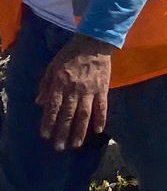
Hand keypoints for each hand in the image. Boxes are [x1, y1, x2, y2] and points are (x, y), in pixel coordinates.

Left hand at [37, 35, 113, 152]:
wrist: (93, 44)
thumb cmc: (70, 55)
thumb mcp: (52, 67)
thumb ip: (45, 85)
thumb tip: (40, 103)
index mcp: (60, 83)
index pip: (53, 107)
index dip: (49, 121)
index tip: (45, 135)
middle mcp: (74, 89)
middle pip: (68, 114)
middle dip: (62, 132)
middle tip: (59, 147)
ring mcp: (90, 90)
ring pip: (84, 114)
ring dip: (79, 131)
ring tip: (75, 144)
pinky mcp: (103, 89)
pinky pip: (102, 107)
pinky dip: (100, 119)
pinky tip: (97, 131)